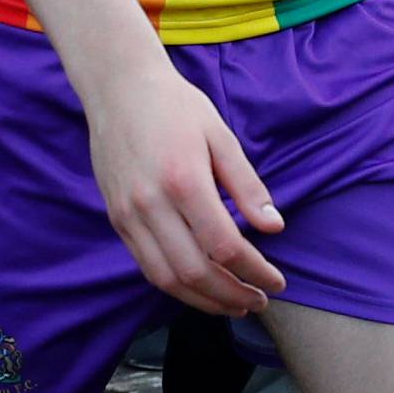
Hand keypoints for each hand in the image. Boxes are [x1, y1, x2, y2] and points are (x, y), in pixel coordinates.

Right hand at [83, 62, 285, 315]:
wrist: (117, 88)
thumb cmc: (174, 106)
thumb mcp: (220, 135)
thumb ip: (246, 185)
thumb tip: (273, 227)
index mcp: (183, 180)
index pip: (224, 246)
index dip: (255, 272)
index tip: (277, 281)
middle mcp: (151, 203)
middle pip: (195, 271)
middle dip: (232, 295)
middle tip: (259, 301)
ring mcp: (128, 214)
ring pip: (166, 278)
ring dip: (204, 301)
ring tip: (233, 305)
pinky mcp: (116, 218)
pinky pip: (146, 265)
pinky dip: (176, 285)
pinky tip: (199, 286)